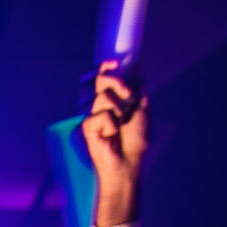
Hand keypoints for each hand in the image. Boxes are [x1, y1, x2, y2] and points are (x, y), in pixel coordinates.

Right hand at [83, 60, 148, 226]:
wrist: (129, 163)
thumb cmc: (135, 142)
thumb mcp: (141, 108)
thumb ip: (138, 86)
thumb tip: (139, 63)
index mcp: (108, 102)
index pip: (99, 78)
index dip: (103, 68)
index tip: (114, 63)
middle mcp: (97, 107)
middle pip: (98, 81)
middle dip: (115, 81)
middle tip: (127, 94)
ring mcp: (90, 117)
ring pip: (103, 96)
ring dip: (119, 109)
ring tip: (120, 126)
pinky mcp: (86, 127)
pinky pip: (102, 114)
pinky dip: (112, 124)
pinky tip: (110, 137)